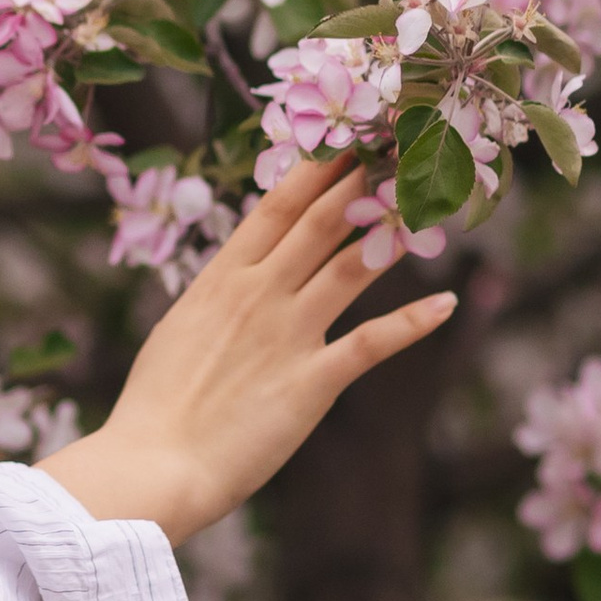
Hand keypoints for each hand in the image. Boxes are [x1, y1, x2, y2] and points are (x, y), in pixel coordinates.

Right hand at [36, 154, 457, 546]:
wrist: (152, 465)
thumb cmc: (154, 408)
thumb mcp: (180, 332)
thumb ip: (214, 300)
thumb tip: (233, 278)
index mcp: (221, 278)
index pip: (277, 205)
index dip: (318, 167)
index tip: (348, 135)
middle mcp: (258, 293)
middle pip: (320, 220)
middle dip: (362, 178)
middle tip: (400, 144)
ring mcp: (287, 333)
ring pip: (351, 265)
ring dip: (393, 232)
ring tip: (426, 202)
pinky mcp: (312, 381)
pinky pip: (372, 342)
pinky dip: (414, 322)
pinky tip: (447, 303)